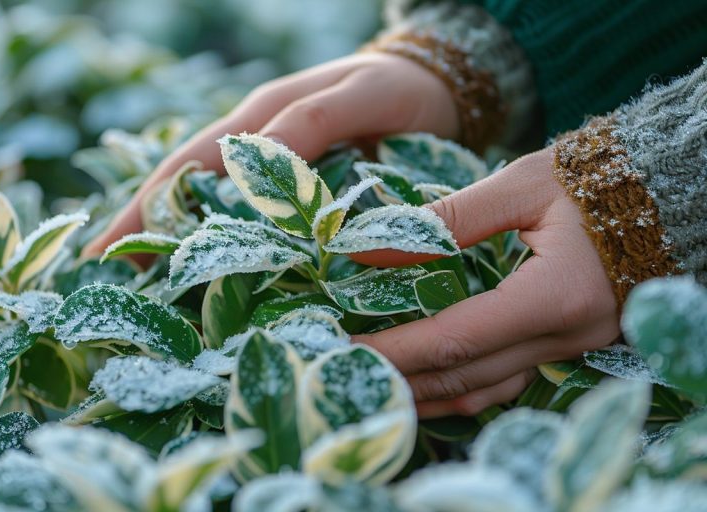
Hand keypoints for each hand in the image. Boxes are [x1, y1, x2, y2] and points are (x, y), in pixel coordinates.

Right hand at [83, 52, 458, 256]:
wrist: (438, 89)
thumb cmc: (399, 89)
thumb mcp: (357, 96)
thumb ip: (309, 124)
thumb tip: (255, 166)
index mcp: (261, 120)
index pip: (189, 166)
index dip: (146, 207)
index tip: (108, 250)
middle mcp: (259, 148)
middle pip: (189, 193)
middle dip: (149, 234)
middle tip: (112, 284)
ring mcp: (279, 172)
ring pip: (218, 212)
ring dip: (184, 246)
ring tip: (152, 293)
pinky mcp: (304, 193)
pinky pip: (257, 224)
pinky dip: (233, 250)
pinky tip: (222, 281)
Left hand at [352, 148, 618, 418]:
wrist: (666, 188)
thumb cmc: (594, 177)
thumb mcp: (519, 186)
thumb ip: (445, 219)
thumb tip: (368, 249)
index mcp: (554, 296)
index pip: (457, 338)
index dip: (399, 348)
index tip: (348, 350)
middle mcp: (566, 336)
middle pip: (467, 375)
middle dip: (402, 377)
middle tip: (348, 372)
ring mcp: (574, 348)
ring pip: (487, 391)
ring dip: (429, 394)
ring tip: (378, 387)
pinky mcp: (572, 345)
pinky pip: (510, 383)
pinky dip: (465, 391)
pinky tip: (432, 387)